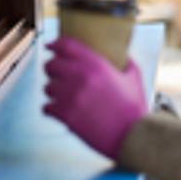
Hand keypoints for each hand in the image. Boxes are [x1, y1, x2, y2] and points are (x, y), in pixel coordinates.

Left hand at [43, 37, 146, 159]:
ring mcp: (70, 96)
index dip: (55, 44)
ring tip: (62, 95)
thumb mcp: (134, 78)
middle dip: (52, 69)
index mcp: (95, 64)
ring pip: (47, 87)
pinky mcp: (65, 115)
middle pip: (51, 65)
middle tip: (57, 74)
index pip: (66, 45)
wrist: (131, 135)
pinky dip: (51, 109)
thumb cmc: (134, 108)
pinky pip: (46, 107)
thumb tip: (123, 55)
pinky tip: (59, 110)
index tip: (51, 46)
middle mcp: (79, 77)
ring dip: (53, 90)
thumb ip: (126, 62)